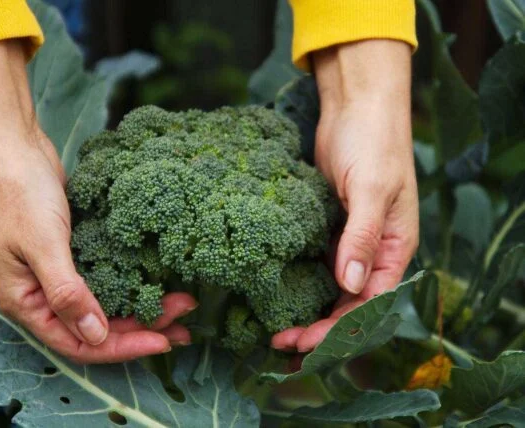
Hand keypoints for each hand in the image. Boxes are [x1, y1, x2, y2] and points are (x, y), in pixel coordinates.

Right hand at [0, 40, 196, 363]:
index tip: (162, 341)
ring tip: (181, 305)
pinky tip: (158, 282)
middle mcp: (46, 296)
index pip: (80, 343)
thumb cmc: (19, 195)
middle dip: (142, 328)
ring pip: (108, 304)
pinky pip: (110, 279)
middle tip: (183, 323)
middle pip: (99, 327)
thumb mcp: (43, 246)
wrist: (15, 149)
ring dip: (143, 307)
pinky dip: (134, 283)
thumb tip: (96, 335)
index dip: (123, 347)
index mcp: (28, 303)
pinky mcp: (79, 253)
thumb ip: (67, 292)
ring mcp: (63, 274)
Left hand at [273, 40, 418, 352]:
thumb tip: (350, 286)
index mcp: (393, 248)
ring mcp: (347, 238)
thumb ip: (362, 238)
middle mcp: (372, 249)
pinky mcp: (325, 224)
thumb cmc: (375, 143)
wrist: (356, 107)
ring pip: (328, 286)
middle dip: (318, 326)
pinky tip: (274, 291)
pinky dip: (298, 280)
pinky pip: (314, 261)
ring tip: (275, 327)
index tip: (306, 343)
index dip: (339, 329)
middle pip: (347, 302)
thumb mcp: (372, 190)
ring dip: (306, 308)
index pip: (369, 303)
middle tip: (282, 343)